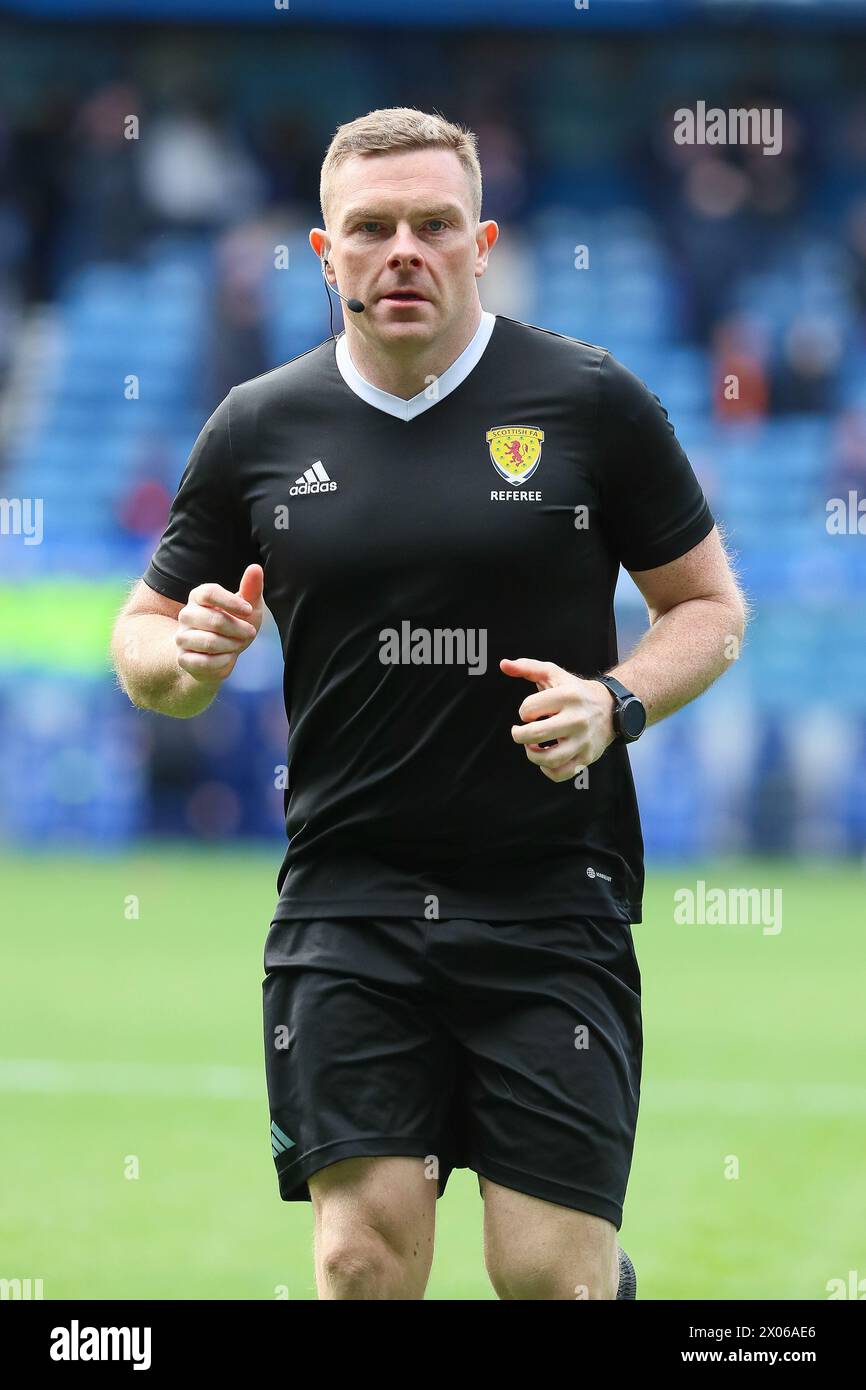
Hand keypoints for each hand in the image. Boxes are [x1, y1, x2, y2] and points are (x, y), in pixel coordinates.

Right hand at [175, 564, 264, 684]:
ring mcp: (182, 637)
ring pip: (209, 642)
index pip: (209, 592)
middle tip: (249, 633)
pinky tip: (227, 657)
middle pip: (214, 619)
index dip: (231, 602)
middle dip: (238, 629)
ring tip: (237, 644)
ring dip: (232, 645)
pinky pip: (205, 662)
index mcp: (198, 596)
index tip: (249, 610)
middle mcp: (186, 615)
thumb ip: (251, 589)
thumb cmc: (235, 626)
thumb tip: (255, 568)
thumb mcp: (247, 608)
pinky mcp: (183, 659)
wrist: (221, 656)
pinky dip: (223, 661)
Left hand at [501, 656, 615, 781]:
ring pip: (548, 759)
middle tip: (520, 732)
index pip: (529, 708)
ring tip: (532, 746)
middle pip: (535, 734)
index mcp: (568, 696)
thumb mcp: (554, 673)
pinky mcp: (586, 757)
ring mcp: (583, 741)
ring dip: (532, 755)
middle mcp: (577, 719)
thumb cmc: (576, 691)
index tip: (529, 712)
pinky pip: (561, 774)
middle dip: (519, 735)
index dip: (523, 711)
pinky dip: (548, 771)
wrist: (611, 708)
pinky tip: (546, 760)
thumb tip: (503, 664)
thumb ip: (527, 667)